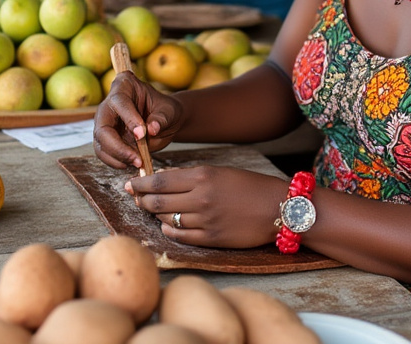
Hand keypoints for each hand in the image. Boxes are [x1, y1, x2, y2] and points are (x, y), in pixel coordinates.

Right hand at [93, 71, 184, 169]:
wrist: (165, 122)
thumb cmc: (166, 111)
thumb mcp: (170, 111)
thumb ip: (161, 118)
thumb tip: (152, 129)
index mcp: (124, 86)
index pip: (120, 102)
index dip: (129, 118)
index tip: (142, 134)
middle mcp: (109, 104)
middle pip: (102, 126)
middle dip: (117, 146)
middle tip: (137, 158)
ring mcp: (105, 123)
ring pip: (100, 142)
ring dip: (117, 157)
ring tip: (138, 163)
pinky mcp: (105, 139)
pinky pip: (103, 153)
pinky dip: (115, 162)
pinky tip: (131, 164)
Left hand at [125, 166, 286, 247]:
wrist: (280, 208)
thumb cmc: (251, 187)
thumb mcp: (221, 172)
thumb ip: (193, 178)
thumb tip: (165, 182)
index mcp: (203, 176)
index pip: (159, 181)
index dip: (140, 183)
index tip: (130, 184)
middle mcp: (201, 197)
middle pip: (157, 201)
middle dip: (142, 199)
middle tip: (135, 198)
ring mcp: (205, 220)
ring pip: (167, 218)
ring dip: (156, 215)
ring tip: (154, 210)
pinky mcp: (211, 238)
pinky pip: (180, 236)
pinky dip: (170, 230)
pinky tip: (168, 225)